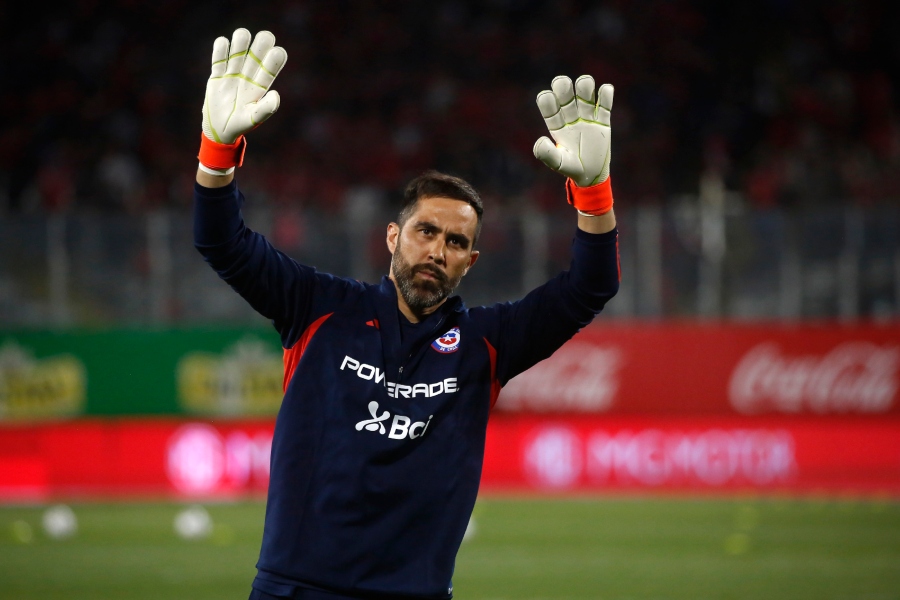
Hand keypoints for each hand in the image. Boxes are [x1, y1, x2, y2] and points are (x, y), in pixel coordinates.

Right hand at [201, 29, 287, 144]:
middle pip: (255, 56)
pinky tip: (223, 42)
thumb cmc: (239, 125)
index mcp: (260, 87)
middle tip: (266, 36)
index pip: (269, 69)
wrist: (219, 129)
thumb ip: (265, 109)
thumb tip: (276, 95)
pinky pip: (219, 59)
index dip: (275, 60)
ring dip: (240, 42)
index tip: (279, 51)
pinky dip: (220, 49)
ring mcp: (232, 75)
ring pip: (238, 53)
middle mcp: (248, 77)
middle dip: (261, 46)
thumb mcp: (253, 119)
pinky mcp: (217, 75)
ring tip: (242, 35)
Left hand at [533, 75, 612, 187]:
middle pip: (565, 95)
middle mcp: (570, 118)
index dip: (547, 100)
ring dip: (585, 86)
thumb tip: (540, 140)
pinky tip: (606, 90)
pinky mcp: (603, 121)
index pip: (549, 107)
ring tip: (586, 86)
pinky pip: (604, 104)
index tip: (547, 97)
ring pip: (585, 95)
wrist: (591, 175)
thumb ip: (547, 154)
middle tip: (564, 86)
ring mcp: (587, 118)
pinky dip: (606, 94)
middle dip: (564, 87)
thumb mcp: (558, 163)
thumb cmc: (572, 169)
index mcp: (556, 126)